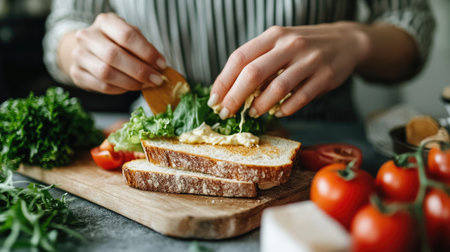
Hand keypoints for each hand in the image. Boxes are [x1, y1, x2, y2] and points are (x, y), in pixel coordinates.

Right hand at [68, 13, 166, 93]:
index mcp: (105, 22)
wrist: (89, 50)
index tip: (162, 64)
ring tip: (145, 85)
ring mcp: (79, 55)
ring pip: (106, 73)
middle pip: (114, 55)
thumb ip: (145, 49)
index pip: (127, 35)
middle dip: (140, 71)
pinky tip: (131, 87)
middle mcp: (88, 36)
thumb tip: (160, 67)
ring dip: (131, 82)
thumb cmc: (117, 43)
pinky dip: (120, 89)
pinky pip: (102, 86)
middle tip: (156, 80)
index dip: (147, 52)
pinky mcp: (77, 73)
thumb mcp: (132, 38)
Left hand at [208, 22, 369, 118]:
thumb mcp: (279, 45)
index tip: (214, 100)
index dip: (223, 81)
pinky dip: (286, 109)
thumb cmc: (303, 47)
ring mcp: (310, 60)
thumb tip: (230, 90)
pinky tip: (278, 113)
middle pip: (253, 73)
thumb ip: (258, 62)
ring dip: (260, 105)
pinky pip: (301, 98)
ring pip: (277, 87)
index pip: (239, 57)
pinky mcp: (326, 76)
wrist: (346, 42)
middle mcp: (290, 45)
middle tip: (226, 113)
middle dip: (235, 97)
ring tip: (253, 114)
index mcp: (273, 36)